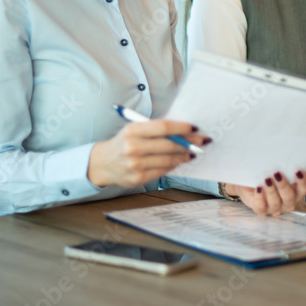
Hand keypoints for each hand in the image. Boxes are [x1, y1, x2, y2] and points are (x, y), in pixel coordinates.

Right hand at [87, 120, 208, 187]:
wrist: (103, 163)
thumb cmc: (124, 142)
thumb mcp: (134, 129)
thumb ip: (155, 129)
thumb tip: (182, 130)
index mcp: (132, 130)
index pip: (163, 127)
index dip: (181, 128)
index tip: (194, 128)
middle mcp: (132, 147)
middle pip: (168, 144)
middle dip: (189, 143)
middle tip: (202, 141)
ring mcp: (135, 165)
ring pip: (168, 159)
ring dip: (184, 155)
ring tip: (194, 152)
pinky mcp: (138, 178)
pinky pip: (163, 171)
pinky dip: (174, 165)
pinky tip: (180, 160)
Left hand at [222, 170, 305, 215]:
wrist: (249, 184)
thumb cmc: (266, 174)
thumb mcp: (274, 168)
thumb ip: (281, 162)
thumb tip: (283, 145)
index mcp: (295, 191)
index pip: (304, 188)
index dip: (303, 181)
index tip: (298, 170)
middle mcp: (287, 202)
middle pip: (289, 197)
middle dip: (283, 185)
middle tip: (277, 173)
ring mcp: (274, 208)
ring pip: (276, 203)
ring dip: (271, 191)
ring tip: (266, 179)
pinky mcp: (261, 210)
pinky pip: (261, 207)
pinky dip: (260, 197)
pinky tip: (258, 188)